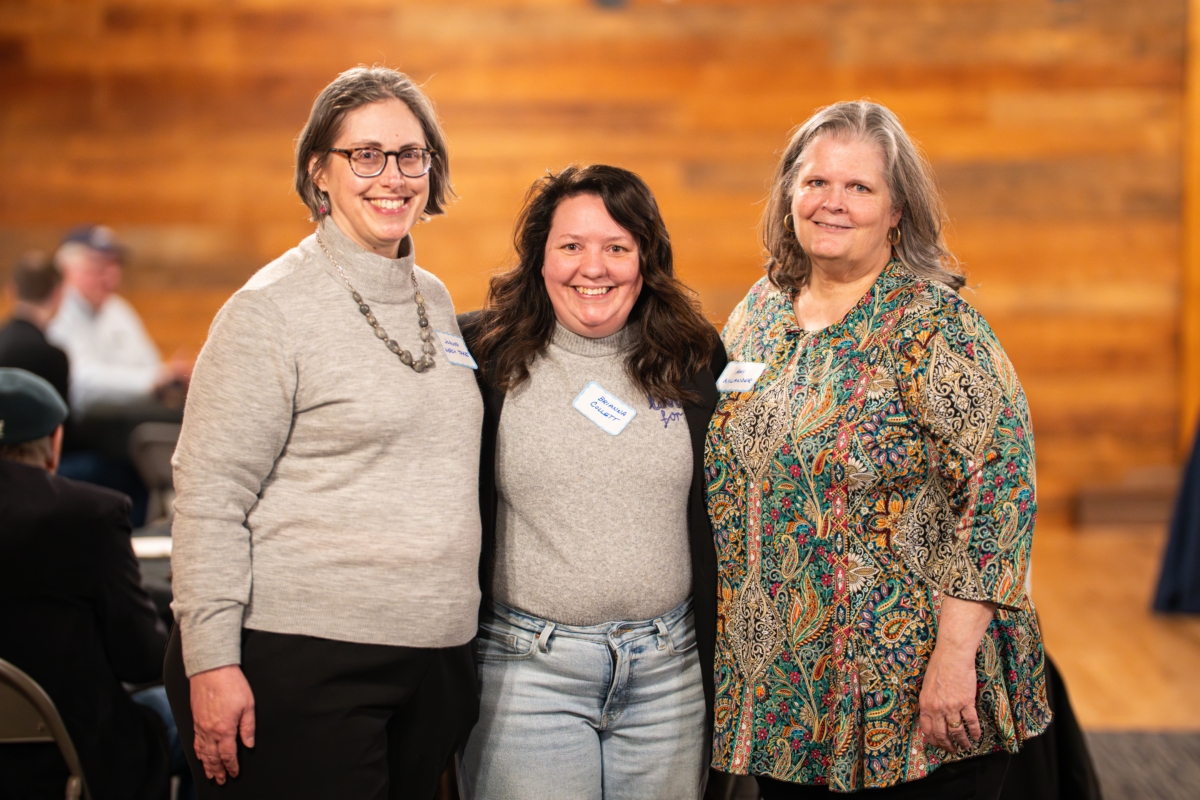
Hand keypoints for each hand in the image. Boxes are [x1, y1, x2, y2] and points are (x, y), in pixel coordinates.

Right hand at [190, 665, 254, 783]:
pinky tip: (200, 756)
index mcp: (225, 729)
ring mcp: (200, 726)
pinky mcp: (195, 719)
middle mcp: (210, 731)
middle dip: (218, 770)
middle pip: (213, 757)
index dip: (231, 766)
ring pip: (202, 751)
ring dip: (207, 765)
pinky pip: (196, 741)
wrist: (212, 670)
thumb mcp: (248, 705)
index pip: (228, 755)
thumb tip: (249, 744)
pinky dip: (198, 752)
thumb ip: (248, 727)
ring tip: (210, 774)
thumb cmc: (232, 684)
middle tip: (220, 780)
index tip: (234, 773)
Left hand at [918, 595, 995, 754]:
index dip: (933, 740)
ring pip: (957, 731)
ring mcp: (952, 706)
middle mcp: (937, 708)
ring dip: (963, 742)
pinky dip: (975, 731)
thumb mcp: (927, 686)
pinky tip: (977, 736)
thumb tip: (932, 715)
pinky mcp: (966, 702)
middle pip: (942, 734)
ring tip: (967, 747)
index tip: (938, 745)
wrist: (952, 654)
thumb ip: (929, 702)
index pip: (927, 729)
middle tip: (953, 751)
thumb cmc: (938, 666)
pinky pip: (971, 722)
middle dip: (948, 745)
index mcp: (925, 704)